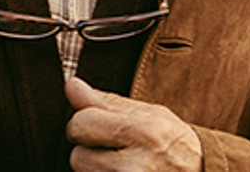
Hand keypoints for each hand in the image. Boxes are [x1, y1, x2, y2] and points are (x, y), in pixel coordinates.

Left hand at [66, 76, 204, 171]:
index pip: (81, 123)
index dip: (86, 124)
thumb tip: (73, 86)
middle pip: (77, 155)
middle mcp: (135, 166)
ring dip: (97, 170)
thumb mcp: (151, 115)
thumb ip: (108, 103)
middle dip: (91, 152)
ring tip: (125, 167)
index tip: (100, 127)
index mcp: (144, 133)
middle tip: (119, 152)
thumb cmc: (177, 146)